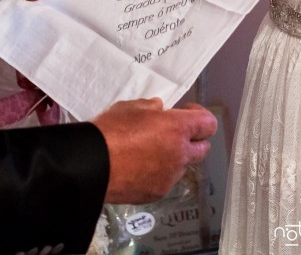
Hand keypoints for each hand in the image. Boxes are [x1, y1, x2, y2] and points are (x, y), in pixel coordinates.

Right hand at [92, 98, 217, 203]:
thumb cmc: (111, 131)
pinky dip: (158, 174)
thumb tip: (160, 110)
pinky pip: (165, 181)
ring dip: (174, 158)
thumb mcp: (131, 107)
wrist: (91, 165)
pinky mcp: (157, 193)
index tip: (185, 113)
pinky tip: (138, 169)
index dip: (200, 116)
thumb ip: (151, 108)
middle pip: (202, 148)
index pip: (209, 124)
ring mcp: (170, 177)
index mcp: (178, 129)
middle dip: (192, 140)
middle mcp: (180, 154)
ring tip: (149, 153)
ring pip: (182, 166)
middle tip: (172, 134)